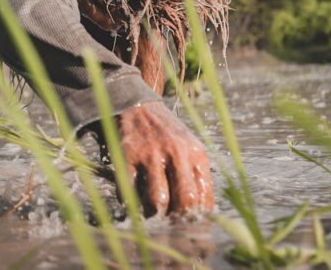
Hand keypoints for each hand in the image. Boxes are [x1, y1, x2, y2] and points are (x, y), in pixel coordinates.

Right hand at [116, 101, 213, 216]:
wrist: (138, 105)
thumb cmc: (167, 134)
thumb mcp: (189, 149)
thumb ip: (197, 176)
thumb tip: (201, 213)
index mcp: (196, 154)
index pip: (203, 197)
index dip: (196, 217)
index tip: (189, 225)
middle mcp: (176, 153)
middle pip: (184, 201)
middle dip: (177, 219)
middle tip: (169, 222)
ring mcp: (151, 154)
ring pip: (157, 200)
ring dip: (153, 213)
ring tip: (151, 212)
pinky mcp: (127, 155)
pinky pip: (128, 190)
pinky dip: (130, 201)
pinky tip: (132, 199)